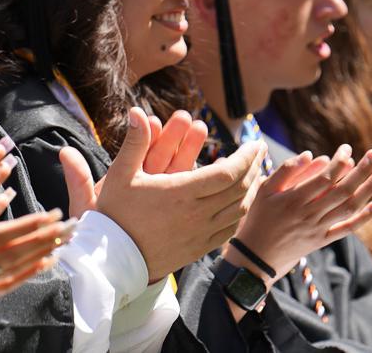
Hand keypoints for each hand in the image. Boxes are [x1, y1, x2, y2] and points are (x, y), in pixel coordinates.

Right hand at [0, 134, 68, 352]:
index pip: (3, 233)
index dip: (30, 224)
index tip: (54, 213)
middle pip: (16, 252)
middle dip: (46, 238)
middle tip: (73, 226)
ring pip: (14, 270)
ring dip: (41, 254)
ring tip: (64, 242)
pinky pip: (4, 286)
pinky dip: (26, 275)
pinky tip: (41, 265)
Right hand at [66, 107, 265, 281]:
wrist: (112, 260)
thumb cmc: (114, 215)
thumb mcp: (120, 175)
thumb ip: (133, 143)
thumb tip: (136, 111)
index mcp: (181, 193)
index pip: (229, 173)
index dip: (247, 157)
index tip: (255, 144)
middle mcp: (197, 214)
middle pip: (240, 189)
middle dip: (255, 167)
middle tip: (259, 152)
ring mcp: (200, 233)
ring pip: (240, 210)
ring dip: (252, 189)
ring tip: (254, 173)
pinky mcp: (199, 248)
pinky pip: (230, 228)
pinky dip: (241, 211)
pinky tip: (239, 202)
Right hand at [228, 144, 371, 281]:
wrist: (256, 255)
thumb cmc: (258, 217)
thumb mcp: (264, 190)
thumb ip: (286, 171)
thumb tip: (311, 154)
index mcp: (293, 200)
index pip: (324, 178)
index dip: (339, 162)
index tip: (347, 148)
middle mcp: (309, 214)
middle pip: (342, 190)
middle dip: (361, 171)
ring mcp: (317, 229)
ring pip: (348, 208)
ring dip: (368, 190)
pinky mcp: (322, 240)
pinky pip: (345, 229)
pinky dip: (362, 218)